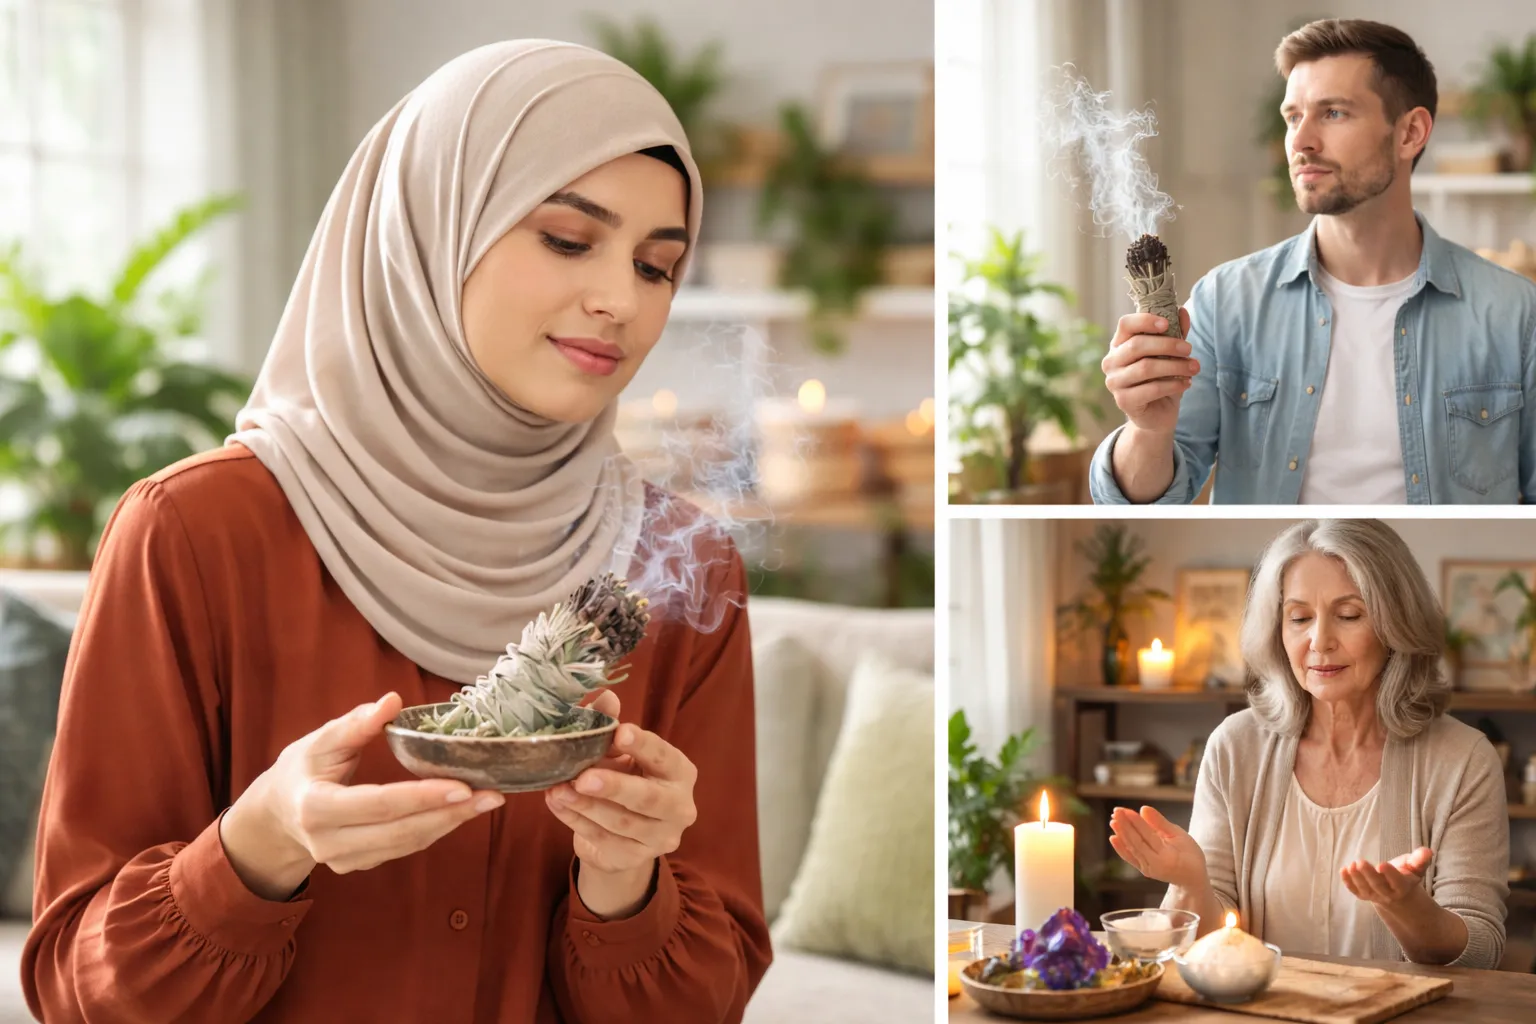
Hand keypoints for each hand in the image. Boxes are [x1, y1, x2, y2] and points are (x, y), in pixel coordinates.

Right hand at [220, 692, 504, 899]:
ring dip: (451, 823)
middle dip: (450, 815)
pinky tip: (462, 811)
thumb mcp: (320, 740)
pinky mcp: (360, 865)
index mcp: (315, 808)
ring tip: (487, 801)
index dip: (422, 797)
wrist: (278, 814)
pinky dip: (435, 829)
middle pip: (400, 831)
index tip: (463, 785)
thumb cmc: (302, 769)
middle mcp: (329, 842)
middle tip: (492, 795)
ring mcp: (344, 860)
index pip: (379, 804)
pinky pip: (404, 848)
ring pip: (407, 844)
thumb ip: (356, 723)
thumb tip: (393, 701)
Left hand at [544, 691, 697, 916]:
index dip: (642, 745)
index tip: (619, 733)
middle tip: (583, 777)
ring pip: (621, 823)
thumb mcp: (620, 751)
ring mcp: (660, 838)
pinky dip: (575, 822)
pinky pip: (603, 841)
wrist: (625, 832)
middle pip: (648, 799)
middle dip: (615, 787)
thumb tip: (606, 697)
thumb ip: (612, 724)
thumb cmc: (625, 777)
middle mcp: (680, 807)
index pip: (664, 757)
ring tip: (557, 789)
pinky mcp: (635, 859)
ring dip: (585, 806)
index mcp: (680, 772)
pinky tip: (556, 804)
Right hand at [1101, 308, 1197, 433]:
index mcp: (1119, 344)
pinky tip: (1187, 383)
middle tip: (1189, 349)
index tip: (1167, 324)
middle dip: (1167, 345)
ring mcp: (1114, 382)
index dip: (1145, 321)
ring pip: (1145, 368)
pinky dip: (1173, 385)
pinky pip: (1151, 389)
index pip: (1125, 324)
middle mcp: (1111, 362)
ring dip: (1175, 366)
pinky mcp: (1124, 401)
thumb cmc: (1161, 379)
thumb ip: (1175, 333)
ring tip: (1194, 368)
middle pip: (1137, 346)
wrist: (1157, 414)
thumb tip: (1182, 312)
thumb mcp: (1170, 354)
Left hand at [1109, 805, 1207, 889]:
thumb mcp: (1181, 836)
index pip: (1149, 836)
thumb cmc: (1190, 855)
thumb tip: (1144, 809)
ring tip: (1113, 819)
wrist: (1191, 879)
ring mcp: (1147, 869)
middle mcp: (1155, 865)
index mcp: (1168, 856)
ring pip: (1131, 849)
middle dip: (1125, 825)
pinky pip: (1129, 858)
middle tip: (1116, 811)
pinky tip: (1113, 837)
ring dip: (1121, 834)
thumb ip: (1161, 823)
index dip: (1137, 823)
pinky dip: (1120, 848)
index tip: (1127, 811)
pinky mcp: (1143, 870)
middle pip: (1137, 842)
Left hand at [1342, 847, 1432, 907]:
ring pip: (1364, 889)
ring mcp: (1374, 895)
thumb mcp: (1416, 867)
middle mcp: (1388, 894)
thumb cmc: (1407, 875)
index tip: (1382, 864)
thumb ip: (1420, 860)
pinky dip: (1348, 882)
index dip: (1390, 874)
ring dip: (1356, 878)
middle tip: (1360, 862)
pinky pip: (1355, 891)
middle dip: (1369, 875)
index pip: (1397, 882)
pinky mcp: (1363, 894)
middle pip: (1378, 886)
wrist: (1398, 893)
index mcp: (1402, 886)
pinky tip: (1343, 870)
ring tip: (1351, 865)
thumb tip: (1427, 851)